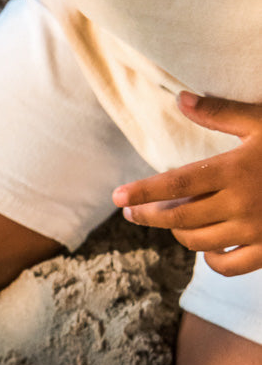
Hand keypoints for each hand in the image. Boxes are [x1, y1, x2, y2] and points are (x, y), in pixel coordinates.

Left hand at [112, 92, 261, 275]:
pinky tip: (205, 246)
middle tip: (131, 211)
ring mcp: (257, 231)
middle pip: (178, 217)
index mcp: (236, 170)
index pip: (175, 184)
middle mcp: (242, 204)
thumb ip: (221, 114)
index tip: (116, 197)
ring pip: (196, 242)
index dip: (142, 191)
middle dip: (148, 215)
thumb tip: (181, 98)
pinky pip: (227, 267)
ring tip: (169, 220)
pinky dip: (209, 259)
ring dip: (177, 232)